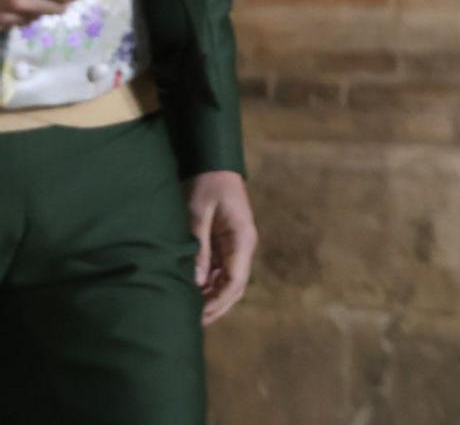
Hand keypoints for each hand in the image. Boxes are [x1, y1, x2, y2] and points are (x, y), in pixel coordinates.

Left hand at [186, 170, 257, 324]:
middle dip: (216, 306)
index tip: (199, 315)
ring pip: (227, 283)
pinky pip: (219, 273)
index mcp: (242, 239)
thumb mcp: (197, 213)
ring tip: (188, 313)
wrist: (213, 166)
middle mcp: (242, 246)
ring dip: (212, 299)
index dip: (219, 301)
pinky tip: (190, 295)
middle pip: (235, 287)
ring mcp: (234, 247)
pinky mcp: (224, 245)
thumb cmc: (206, 186)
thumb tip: (194, 282)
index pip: (236, 280)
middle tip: (192, 323)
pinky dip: (207, 287)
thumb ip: (197, 246)